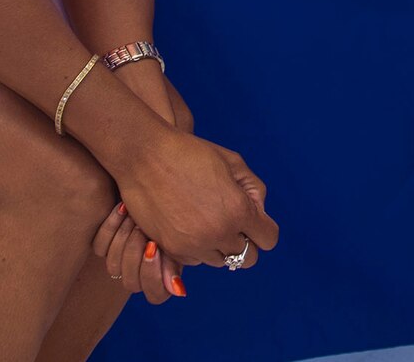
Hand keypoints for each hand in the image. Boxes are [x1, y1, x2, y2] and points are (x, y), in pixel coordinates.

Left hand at [93, 201, 185, 302]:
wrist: (155, 193)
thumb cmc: (171, 218)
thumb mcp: (176, 240)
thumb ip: (175, 264)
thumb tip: (177, 290)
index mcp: (160, 280)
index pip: (155, 294)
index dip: (153, 275)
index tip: (154, 248)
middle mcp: (137, 276)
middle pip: (130, 281)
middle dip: (136, 253)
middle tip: (142, 228)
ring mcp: (119, 263)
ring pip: (113, 265)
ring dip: (124, 238)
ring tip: (133, 215)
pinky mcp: (104, 246)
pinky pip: (100, 246)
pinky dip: (110, 226)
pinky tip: (122, 208)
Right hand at [115, 130, 278, 271]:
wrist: (145, 155)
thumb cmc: (190, 153)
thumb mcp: (233, 162)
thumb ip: (254, 190)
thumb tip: (258, 213)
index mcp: (238, 210)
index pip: (268, 239)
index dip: (263, 228)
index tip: (252, 218)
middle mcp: (218, 233)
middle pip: (247, 257)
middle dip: (243, 240)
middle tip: (229, 219)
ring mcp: (193, 245)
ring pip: (220, 261)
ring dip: (218, 245)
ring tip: (206, 218)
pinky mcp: (171, 249)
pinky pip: (195, 260)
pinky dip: (196, 248)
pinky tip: (188, 224)